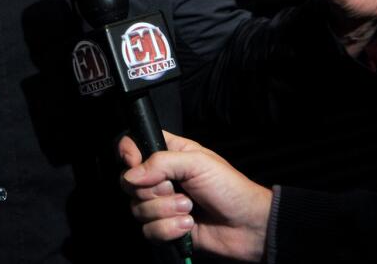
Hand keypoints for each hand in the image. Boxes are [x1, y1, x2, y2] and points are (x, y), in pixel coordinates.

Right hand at [120, 131, 271, 261]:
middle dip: (153, 190)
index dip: (129, 155)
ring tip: (190, 208)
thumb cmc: (230, 188)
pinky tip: (189, 225)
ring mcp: (161, 204)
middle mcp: (161, 178)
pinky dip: (169, 229)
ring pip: (138, 208)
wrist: (248, 226)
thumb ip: (161, 162)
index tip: (136, 163)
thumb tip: (130, 174)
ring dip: (166, 211)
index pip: (132, 146)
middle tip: (177, 189)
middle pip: (129, 182)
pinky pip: (149, 230)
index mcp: (168, 154)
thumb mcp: (198, 163)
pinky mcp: (166, 228)